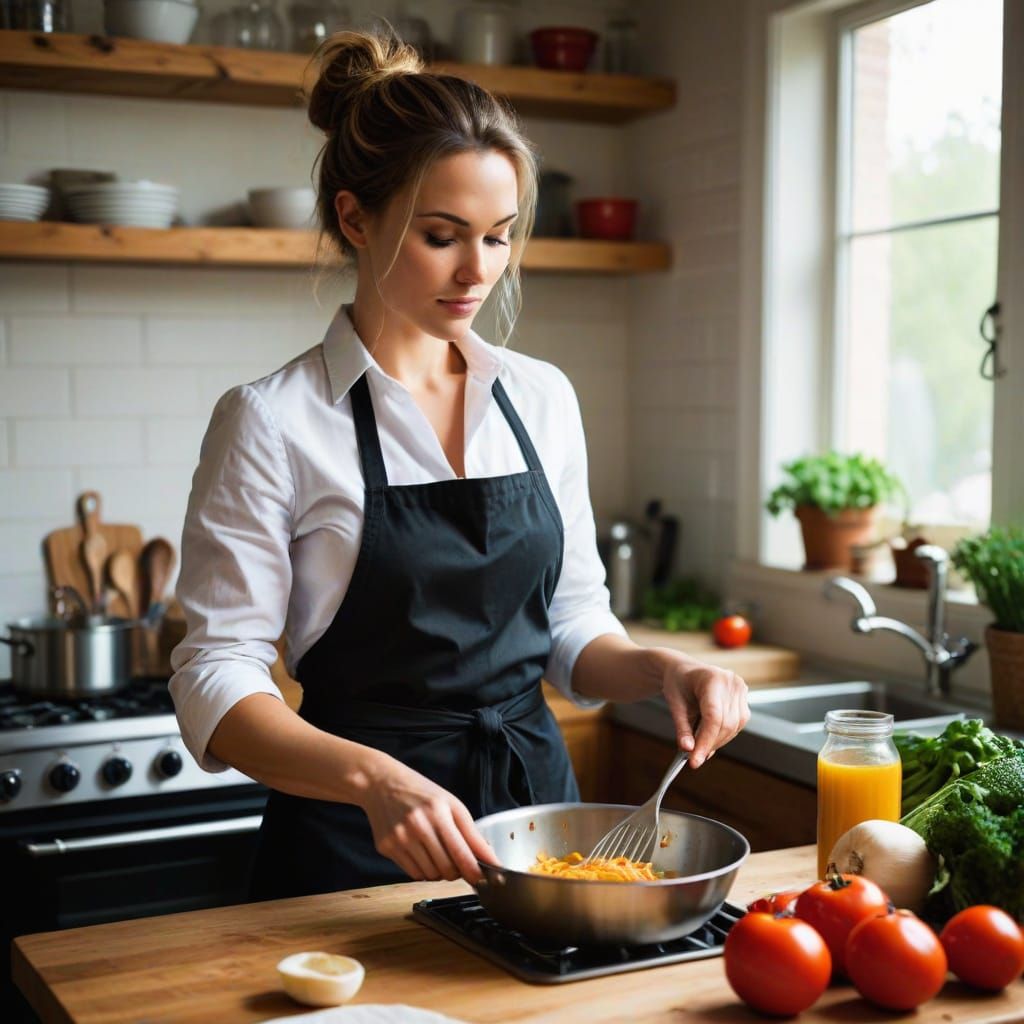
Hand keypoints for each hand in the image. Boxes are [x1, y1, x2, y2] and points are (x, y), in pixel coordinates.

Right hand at [361, 757, 498, 883]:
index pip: (462, 853)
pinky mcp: (387, 848)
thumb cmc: (421, 793)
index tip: (484, 880)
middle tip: (458, 862)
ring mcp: (400, 838)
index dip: (475, 872)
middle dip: (458, 871)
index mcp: (439, 811)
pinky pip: (414, 874)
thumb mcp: (451, 805)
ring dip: (440, 872)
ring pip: (431, 875)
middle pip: (447, 869)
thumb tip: (489, 859)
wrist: (382, 784)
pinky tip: (422, 854)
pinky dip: (424, 871)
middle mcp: (418, 825)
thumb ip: (471, 833)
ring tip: (438, 853)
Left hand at [652, 647, 749, 767]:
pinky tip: (710, 737)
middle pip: (726, 724)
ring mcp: (740, 688)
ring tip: (700, 748)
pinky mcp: (744, 697)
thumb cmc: (678, 683)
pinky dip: (724, 734)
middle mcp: (731, 682)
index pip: (713, 717)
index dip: (705, 741)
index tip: (694, 760)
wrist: (684, 670)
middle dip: (710, 744)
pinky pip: (738, 723)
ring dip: (717, 741)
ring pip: (734, 726)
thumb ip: (682, 728)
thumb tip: (687, 749)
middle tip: (694, 759)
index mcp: (712, 679)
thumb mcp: (675, 705)